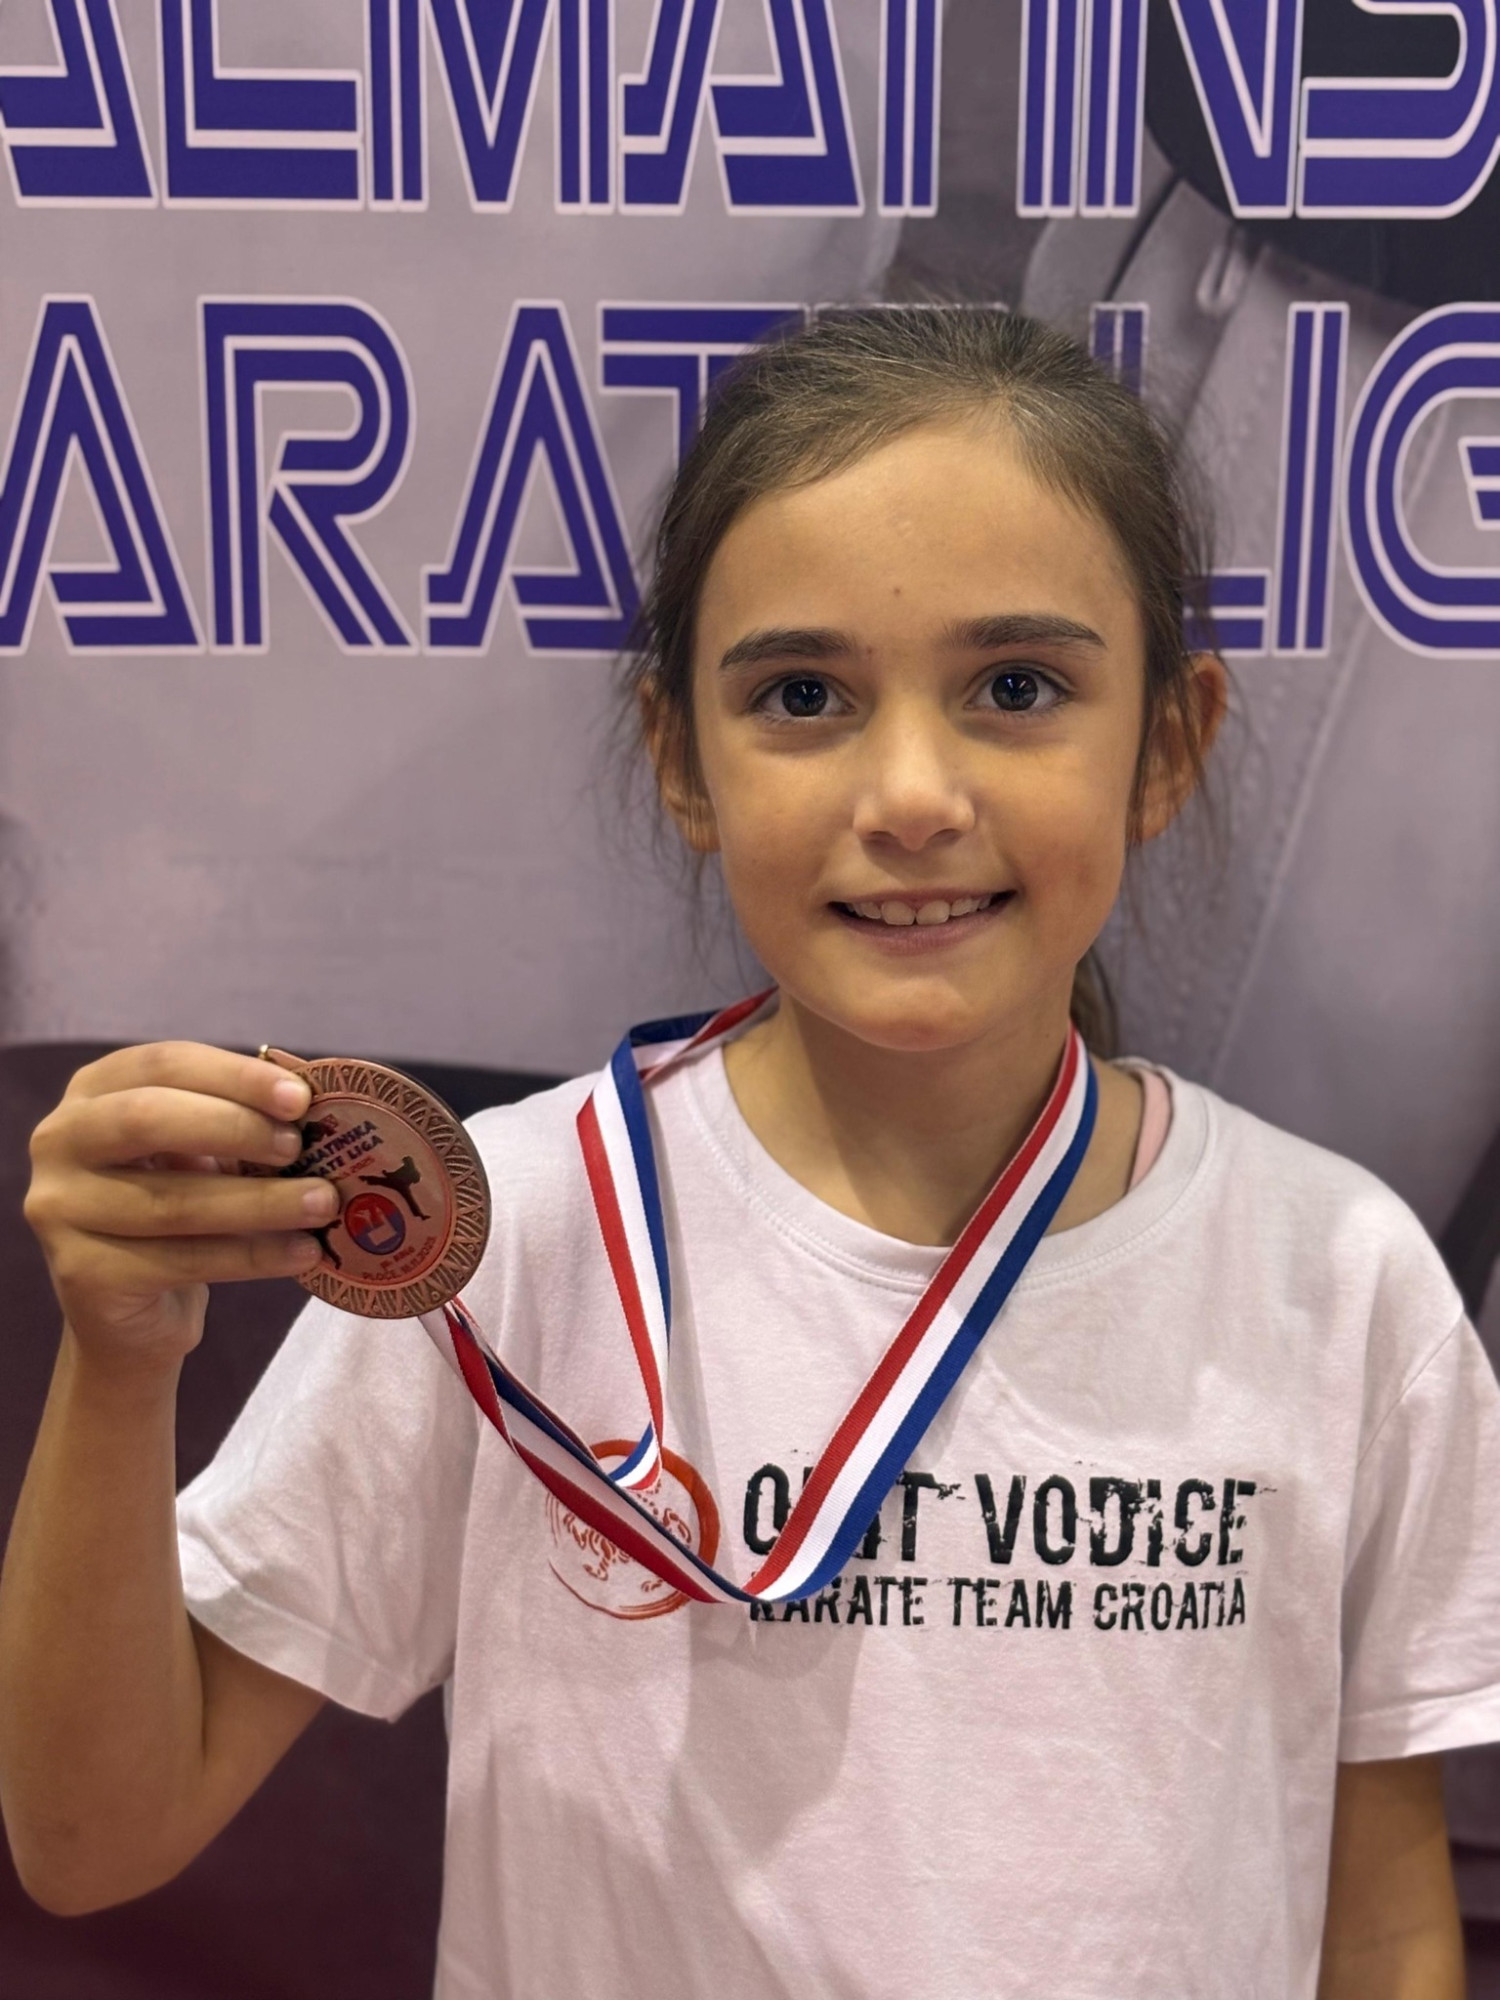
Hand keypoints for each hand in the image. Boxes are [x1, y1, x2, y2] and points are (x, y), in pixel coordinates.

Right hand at [24, 1043, 337, 1375]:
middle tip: (300, 1148)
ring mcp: (60, 1209)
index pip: (164, 1064)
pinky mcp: (80, 1273)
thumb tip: (313, 1102)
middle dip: (236, 1128)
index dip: (235, 1076)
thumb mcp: (202, 1152)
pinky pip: (180, 1261)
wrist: (131, 1312)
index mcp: (94, 1090)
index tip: (300, 1098)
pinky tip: (302, 1252)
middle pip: (148, 1119)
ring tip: (323, 1204)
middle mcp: (60, 1140)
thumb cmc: (177, 1208)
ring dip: (260, 1201)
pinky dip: (251, 1256)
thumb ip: (241, 1120)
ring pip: (171, 1202)